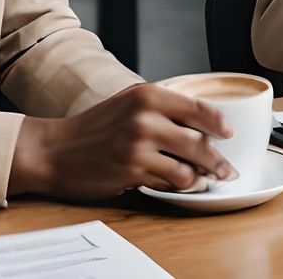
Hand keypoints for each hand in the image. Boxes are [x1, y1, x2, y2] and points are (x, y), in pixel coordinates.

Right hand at [8, 83, 233, 200]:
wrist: (53, 150)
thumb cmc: (95, 126)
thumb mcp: (129, 102)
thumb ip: (163, 105)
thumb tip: (202, 118)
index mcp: (149, 95)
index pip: (199, 108)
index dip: (219, 123)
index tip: (229, 133)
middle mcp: (145, 119)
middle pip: (199, 142)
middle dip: (218, 160)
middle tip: (228, 169)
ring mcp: (137, 147)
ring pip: (186, 167)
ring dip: (201, 177)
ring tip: (208, 180)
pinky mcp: (130, 172)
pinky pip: (166, 182)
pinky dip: (179, 186)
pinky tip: (184, 186)